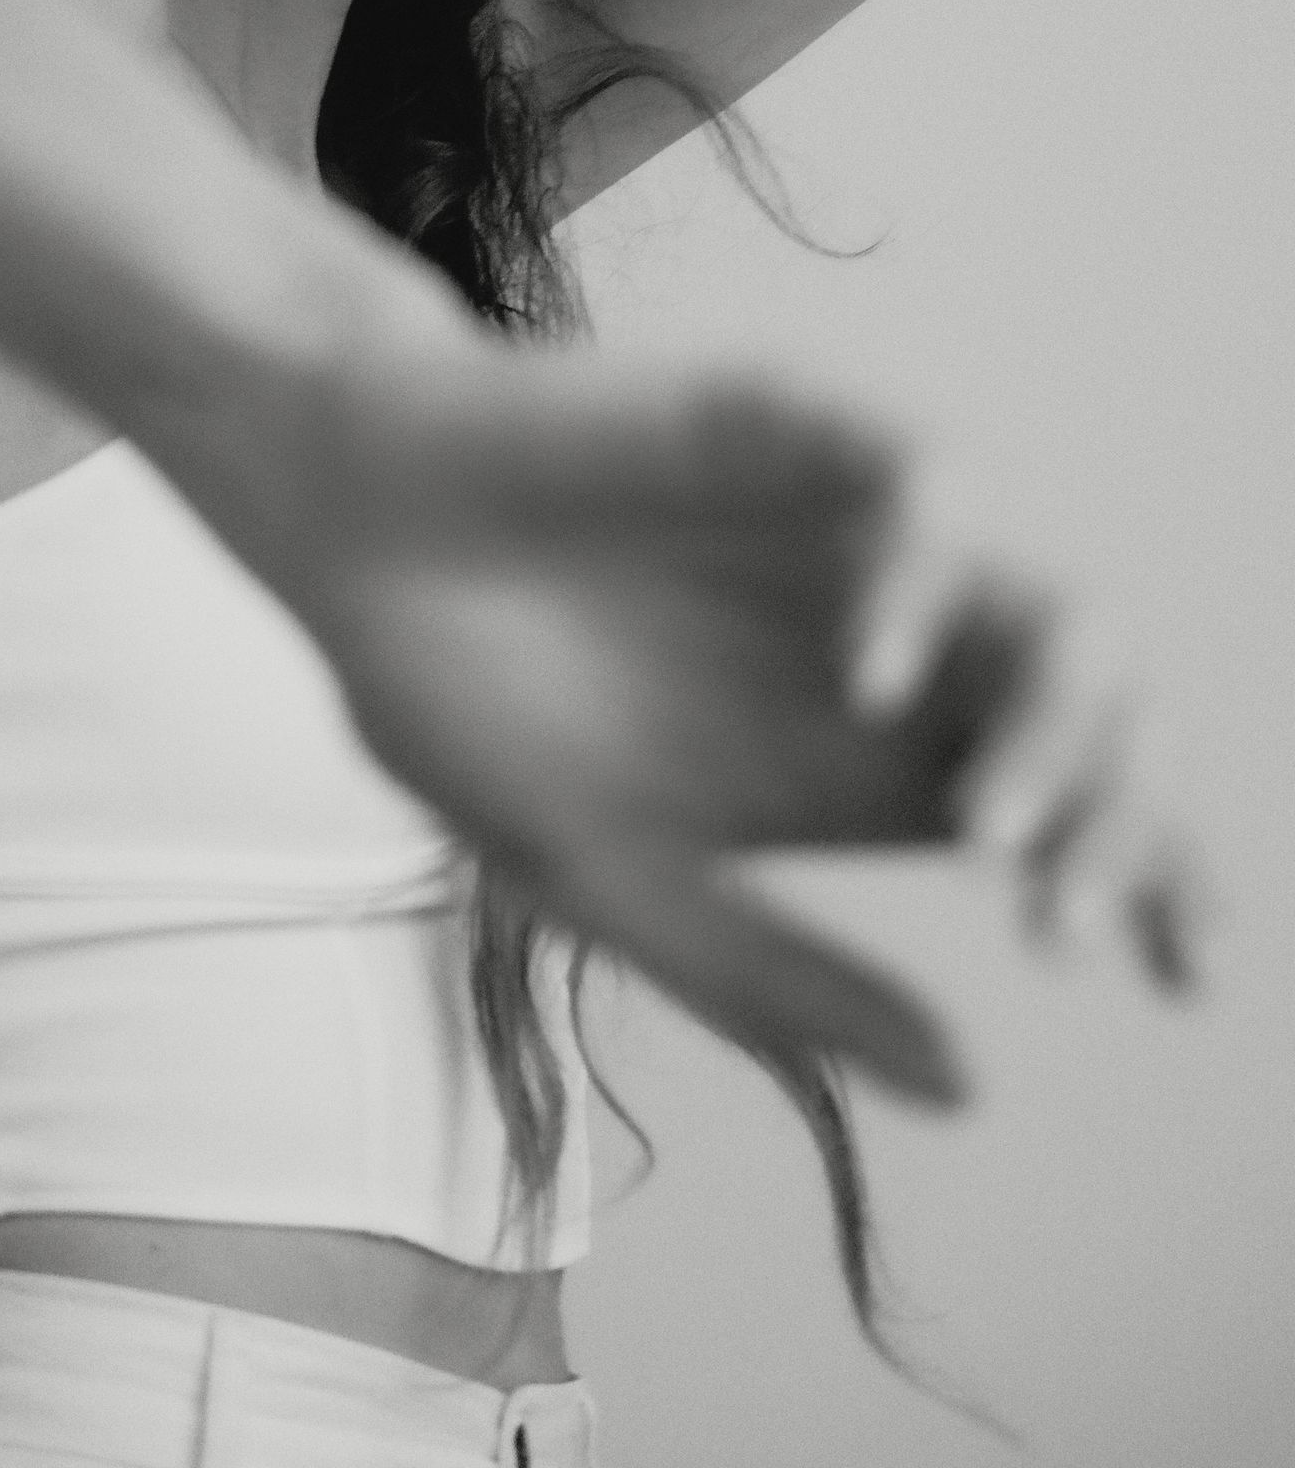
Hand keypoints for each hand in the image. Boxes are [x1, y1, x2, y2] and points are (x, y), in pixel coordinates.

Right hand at [296, 362, 1085, 1108]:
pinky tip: (871, 675)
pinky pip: (930, 483)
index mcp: (855, 755)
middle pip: (1090, 717)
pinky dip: (929, 580)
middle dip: (1122, 821)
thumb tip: (968, 1085)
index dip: (1145, 878)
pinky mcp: (794, 426)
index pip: (1064, 811)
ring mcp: (846, 530)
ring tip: (999, 832)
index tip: (1174, 975)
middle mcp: (882, 639)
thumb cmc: (454, 691)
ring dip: (1058, 719)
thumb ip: (775, 975)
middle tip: (1074, 923)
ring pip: (1047, 600)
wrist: (338, 525)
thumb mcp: (606, 874)